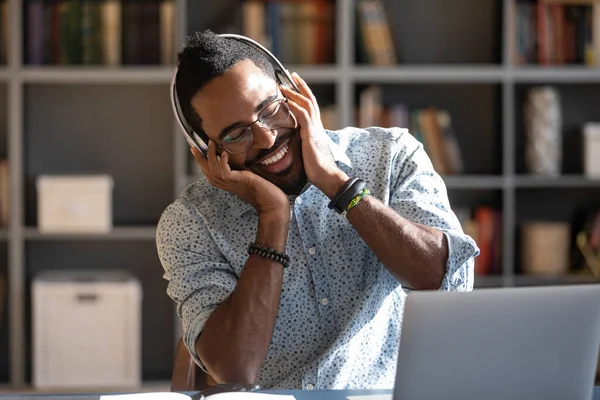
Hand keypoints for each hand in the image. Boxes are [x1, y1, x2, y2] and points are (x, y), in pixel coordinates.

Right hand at [191, 142, 289, 216]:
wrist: (269, 200)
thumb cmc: (259, 187)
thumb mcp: (243, 174)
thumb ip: (235, 167)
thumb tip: (230, 153)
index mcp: (222, 182)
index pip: (206, 170)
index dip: (199, 159)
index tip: (194, 147)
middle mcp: (222, 183)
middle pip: (205, 169)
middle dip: (200, 156)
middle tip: (198, 143)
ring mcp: (228, 183)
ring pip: (212, 169)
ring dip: (210, 155)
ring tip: (212, 143)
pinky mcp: (236, 181)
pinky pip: (224, 171)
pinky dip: (222, 161)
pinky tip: (223, 153)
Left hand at [281, 72, 348, 199]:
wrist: (327, 177)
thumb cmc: (316, 168)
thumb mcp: (306, 151)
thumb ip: (301, 142)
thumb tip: (291, 140)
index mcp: (315, 129)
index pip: (310, 106)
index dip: (302, 93)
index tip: (293, 83)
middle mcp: (317, 126)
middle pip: (310, 100)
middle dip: (300, 86)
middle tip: (291, 74)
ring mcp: (315, 130)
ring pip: (307, 105)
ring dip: (294, 93)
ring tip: (283, 85)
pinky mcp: (311, 136)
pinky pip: (303, 117)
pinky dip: (295, 107)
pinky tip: (287, 101)